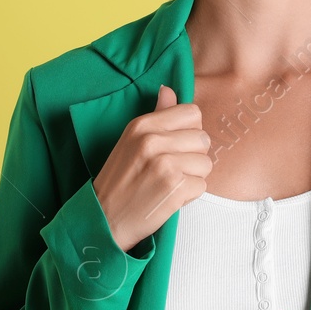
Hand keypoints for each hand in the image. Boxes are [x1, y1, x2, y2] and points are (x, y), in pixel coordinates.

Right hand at [92, 84, 211, 251]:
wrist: (104, 219)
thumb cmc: (120, 180)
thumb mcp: (131, 141)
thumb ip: (156, 115)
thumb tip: (169, 90)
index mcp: (142, 125)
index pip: (193, 113)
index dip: (190, 131)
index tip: (176, 145)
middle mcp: (153, 141)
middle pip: (203, 138)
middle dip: (194, 156)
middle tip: (172, 169)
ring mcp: (164, 164)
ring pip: (206, 163)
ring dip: (193, 177)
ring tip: (170, 183)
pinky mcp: (174, 188)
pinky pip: (202, 186)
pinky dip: (189, 196)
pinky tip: (169, 197)